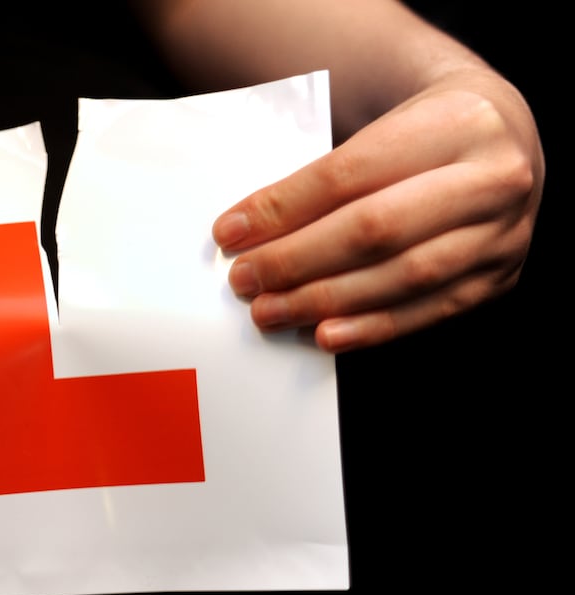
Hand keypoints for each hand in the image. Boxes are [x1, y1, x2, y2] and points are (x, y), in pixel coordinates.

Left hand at [212, 70, 543, 352]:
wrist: (501, 138)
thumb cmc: (419, 134)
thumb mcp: (382, 126)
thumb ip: (326, 176)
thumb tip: (248, 231)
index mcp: (458, 120)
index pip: (350, 172)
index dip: (284, 207)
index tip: (229, 232)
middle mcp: (494, 177)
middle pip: (376, 228)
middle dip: (297, 260)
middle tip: (244, 279)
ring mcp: (504, 233)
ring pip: (402, 276)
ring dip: (324, 300)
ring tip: (269, 311)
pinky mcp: (498, 279)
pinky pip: (427, 312)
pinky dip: (369, 327)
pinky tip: (323, 334)